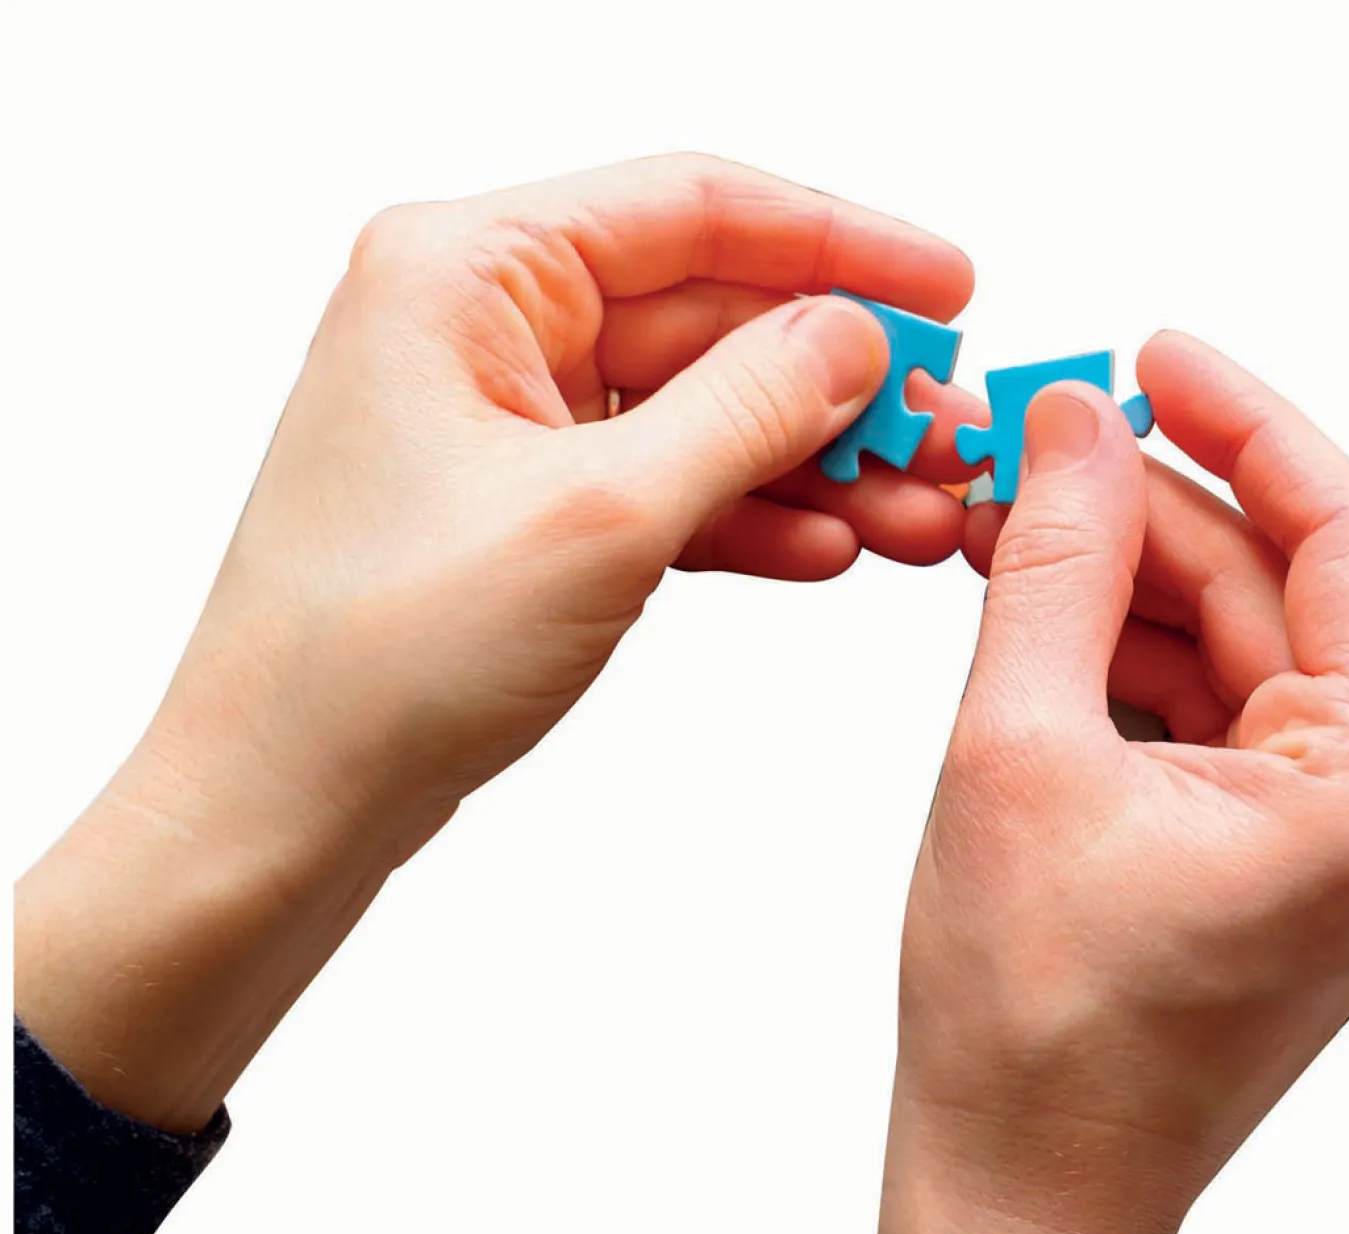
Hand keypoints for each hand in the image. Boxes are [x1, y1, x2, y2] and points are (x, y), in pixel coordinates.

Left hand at [15, 155, 974, 1128]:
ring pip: (700, 411)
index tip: (946, 288)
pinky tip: (831, 546)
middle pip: (708, 315)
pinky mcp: (526, 510)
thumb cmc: (381, 656)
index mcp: (464, 272)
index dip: (839, 240)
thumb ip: (747, 408)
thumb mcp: (600, 517)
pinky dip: (748, 516)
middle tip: (949, 428)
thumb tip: (855, 337)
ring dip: (813, 460)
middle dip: (839, 378)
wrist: (288, 800)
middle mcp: (481, 328)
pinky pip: (666, 486)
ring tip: (922, 508)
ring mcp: (505, 425)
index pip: (692, 208)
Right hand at [881, 333, 1348, 1233]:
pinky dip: (1126, 660)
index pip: (1342, 536)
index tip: (1153, 356)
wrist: (1020, 1177)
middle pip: (1274, 590)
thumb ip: (1051, 568)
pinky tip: (1038, 622)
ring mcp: (1338, 839)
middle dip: (1145, 510)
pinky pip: (1211, 713)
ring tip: (1004, 533)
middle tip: (1027, 449)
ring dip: (1122, 583)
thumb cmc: (1029, 1024)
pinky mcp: (1276, 857)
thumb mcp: (1015, 754)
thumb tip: (1067, 430)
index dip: (1242, 422)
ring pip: (1233, 647)